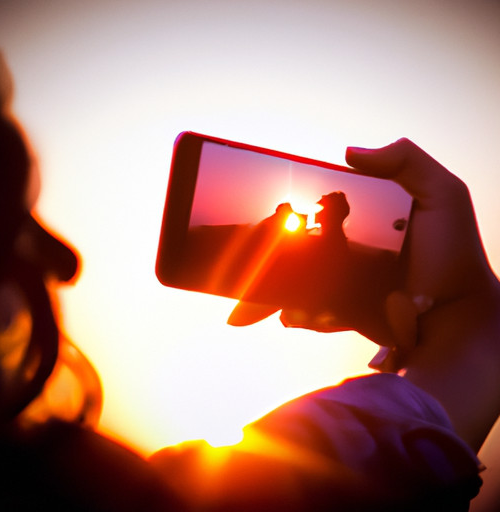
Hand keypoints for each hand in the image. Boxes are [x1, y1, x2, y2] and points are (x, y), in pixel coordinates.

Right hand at [229, 139, 493, 369]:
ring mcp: (341, 283)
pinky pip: (310, 312)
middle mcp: (346, 250)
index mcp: (362, 218)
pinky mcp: (343, 312)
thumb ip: (405, 160)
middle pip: (295, 249)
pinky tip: (289, 317)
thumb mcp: (442, 194)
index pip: (316, 210)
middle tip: (235, 260)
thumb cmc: (454, 254)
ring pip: (295, 283)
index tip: (265, 212)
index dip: (287, 210)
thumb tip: (348, 152)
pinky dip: (295, 315)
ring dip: (268, 291)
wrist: (462, 314)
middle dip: (262, 255)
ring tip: (248, 302)